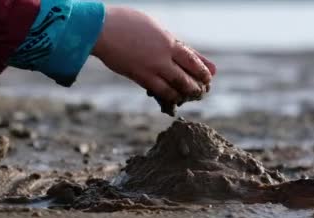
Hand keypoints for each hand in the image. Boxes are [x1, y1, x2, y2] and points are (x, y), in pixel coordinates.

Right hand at [92, 6, 216, 105]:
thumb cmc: (125, 23)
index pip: (192, 58)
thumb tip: (177, 47)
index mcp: (168, 40)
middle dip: (197, 83)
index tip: (211, 74)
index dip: (203, 68)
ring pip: (175, 85)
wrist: (102, 29)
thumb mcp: (152, 26)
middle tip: (203, 90)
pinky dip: (167, 95)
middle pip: (187, 74)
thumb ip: (165, 39)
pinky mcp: (138, 76)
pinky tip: (172, 98)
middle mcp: (163, 55)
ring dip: (185, 92)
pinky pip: (158, 89)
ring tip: (190, 96)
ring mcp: (151, 67)